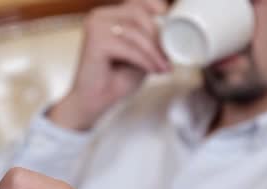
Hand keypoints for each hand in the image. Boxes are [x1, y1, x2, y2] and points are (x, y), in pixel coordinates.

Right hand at [49, 0, 171, 130]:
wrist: (93, 101)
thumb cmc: (115, 80)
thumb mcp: (140, 54)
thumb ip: (151, 40)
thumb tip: (173, 30)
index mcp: (108, 16)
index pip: (137, 2)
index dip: (155, 6)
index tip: (169, 21)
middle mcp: (99, 17)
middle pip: (138, 14)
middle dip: (157, 37)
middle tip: (167, 57)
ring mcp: (95, 27)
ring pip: (135, 32)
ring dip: (153, 52)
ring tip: (162, 67)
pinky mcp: (95, 41)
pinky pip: (129, 48)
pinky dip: (144, 60)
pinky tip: (152, 70)